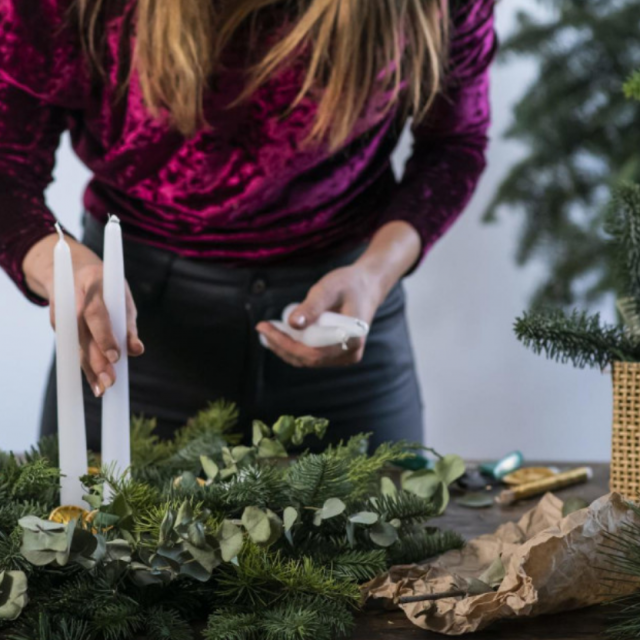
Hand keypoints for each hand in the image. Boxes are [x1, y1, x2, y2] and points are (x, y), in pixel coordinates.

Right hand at [23, 232, 143, 396]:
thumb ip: (128, 324)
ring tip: (103, 390)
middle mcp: (74, 299)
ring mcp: (63, 313)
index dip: (105, 335)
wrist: (71, 271)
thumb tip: (137, 350)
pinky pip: (74, 349)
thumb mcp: (121, 297)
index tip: (116, 356)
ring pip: (77, 344)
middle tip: (111, 381)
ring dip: (90, 369)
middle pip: (84, 333)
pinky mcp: (59, 326)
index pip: (98, 313)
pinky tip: (95, 385)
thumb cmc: (107, 288)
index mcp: (93, 284)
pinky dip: (85, 368)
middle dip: (98, 359)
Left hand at [256, 221, 421, 368]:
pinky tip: (278, 333)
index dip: (285, 344)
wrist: (367, 286)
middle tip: (261, 327)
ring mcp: (343, 356)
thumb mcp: (329, 289)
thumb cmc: (349, 284)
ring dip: (284, 347)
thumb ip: (312, 306)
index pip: (312, 354)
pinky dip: (293, 345)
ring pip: (306, 360)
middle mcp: (349, 355)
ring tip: (266, 329)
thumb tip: (292, 323)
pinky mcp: (336, 353)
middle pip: (307, 360)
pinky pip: (310, 355)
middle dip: (281, 346)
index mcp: (351, 341)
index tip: (265, 328)